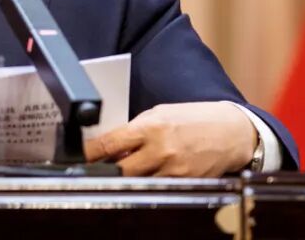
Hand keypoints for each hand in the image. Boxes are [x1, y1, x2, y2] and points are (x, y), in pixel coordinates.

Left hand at [82, 101, 255, 176]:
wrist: (230, 131)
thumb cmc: (192, 119)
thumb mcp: (159, 114)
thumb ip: (135, 129)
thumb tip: (110, 145)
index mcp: (150, 127)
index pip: (108, 143)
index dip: (88, 153)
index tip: (74, 157)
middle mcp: (160, 150)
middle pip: (119, 171)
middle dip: (104, 171)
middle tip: (92, 171)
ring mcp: (173, 171)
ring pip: (137, 183)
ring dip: (125, 180)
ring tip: (117, 175)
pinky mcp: (184, 184)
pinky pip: (157, 189)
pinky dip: (147, 185)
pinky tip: (143, 180)